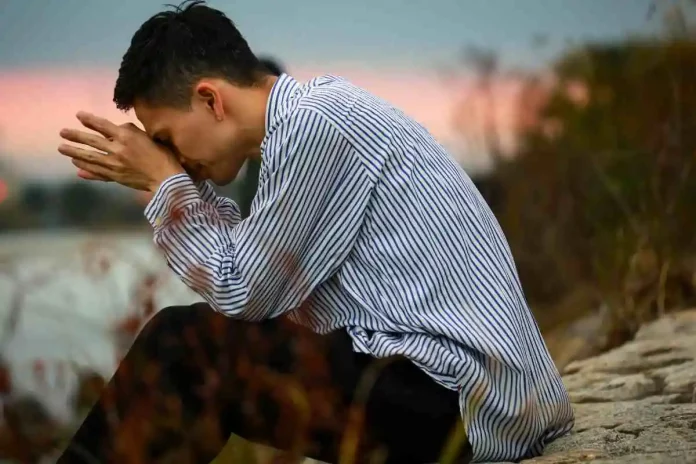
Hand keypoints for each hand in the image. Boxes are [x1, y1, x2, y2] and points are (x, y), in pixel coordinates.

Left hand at [58, 111, 184, 191]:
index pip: (103, 125)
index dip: (89, 120)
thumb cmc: (162, 155)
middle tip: (62, 132)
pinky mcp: (115, 177)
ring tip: (62, 149)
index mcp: (126, 136)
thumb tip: (115, 130)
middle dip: (75, 136)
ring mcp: (114, 164)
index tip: (78, 115)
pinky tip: (77, 167)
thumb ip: (131, 132)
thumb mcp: (148, 137)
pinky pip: (97, 172)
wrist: (166, 178)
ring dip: (74, 152)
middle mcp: (117, 149)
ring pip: (90, 157)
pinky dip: (86, 169)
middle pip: (91, 141)